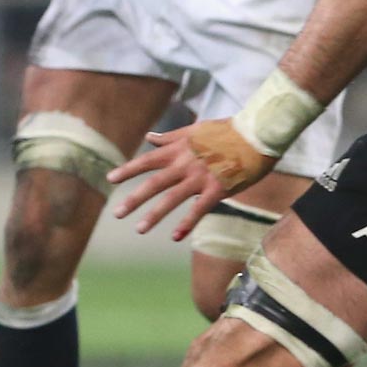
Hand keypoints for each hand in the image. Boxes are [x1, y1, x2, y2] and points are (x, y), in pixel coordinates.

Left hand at [107, 119, 277, 239]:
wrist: (256, 133)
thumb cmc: (227, 131)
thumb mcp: (195, 129)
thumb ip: (171, 137)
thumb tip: (150, 137)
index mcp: (178, 150)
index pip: (147, 160)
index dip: (127, 170)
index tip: (110, 179)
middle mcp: (185, 164)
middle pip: (154, 183)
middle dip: (134, 199)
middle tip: (117, 214)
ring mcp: (201, 177)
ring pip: (172, 198)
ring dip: (155, 215)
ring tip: (139, 229)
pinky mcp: (218, 189)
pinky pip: (199, 209)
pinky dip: (187, 223)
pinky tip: (175, 237)